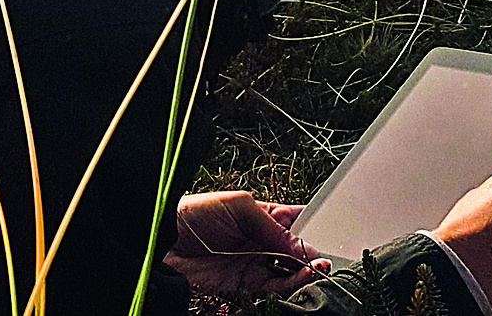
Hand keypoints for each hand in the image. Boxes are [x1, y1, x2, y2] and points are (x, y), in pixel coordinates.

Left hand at [165, 191, 331, 295]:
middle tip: (321, 256)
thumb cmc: (195, 213)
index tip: (328, 230)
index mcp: (262, 214)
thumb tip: (296, 244)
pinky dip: (291, 284)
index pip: (294, 220)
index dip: (311, 225)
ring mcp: (254, 262)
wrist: (163, 242)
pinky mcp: (245, 283)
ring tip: (317, 267)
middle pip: (295, 248)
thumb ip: (270, 224)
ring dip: (305, 269)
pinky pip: (274, 286)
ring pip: (289, 269)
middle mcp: (260, 239)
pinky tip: (302, 276)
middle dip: (311, 251)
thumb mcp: (238, 205)